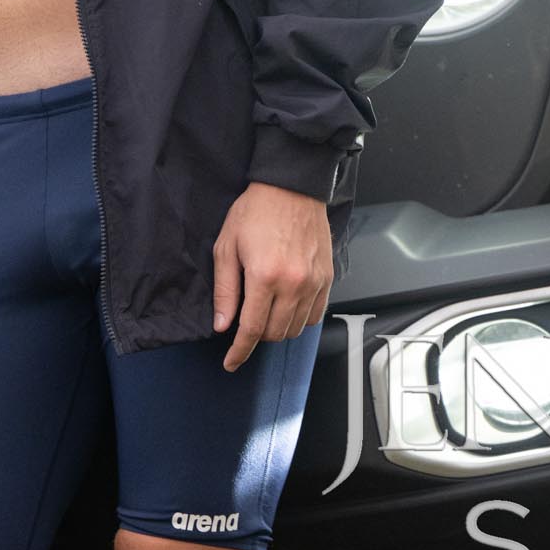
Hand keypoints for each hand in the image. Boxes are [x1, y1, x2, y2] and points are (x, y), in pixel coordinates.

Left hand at [211, 182, 333, 371]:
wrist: (291, 187)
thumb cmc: (255, 211)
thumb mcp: (226, 246)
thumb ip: (225, 291)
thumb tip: (222, 325)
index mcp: (264, 277)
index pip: (251, 330)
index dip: (239, 351)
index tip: (231, 363)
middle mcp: (293, 284)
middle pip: (275, 333)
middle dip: (257, 337)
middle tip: (245, 323)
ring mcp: (313, 282)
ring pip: (296, 328)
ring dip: (278, 329)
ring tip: (266, 313)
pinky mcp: (327, 278)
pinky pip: (315, 315)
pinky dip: (300, 320)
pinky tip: (287, 308)